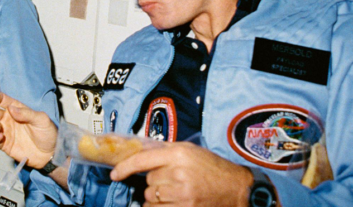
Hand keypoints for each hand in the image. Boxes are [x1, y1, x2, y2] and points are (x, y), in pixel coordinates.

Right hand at [0, 92, 57, 168]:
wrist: (50, 154)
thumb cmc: (49, 134)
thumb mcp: (41, 119)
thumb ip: (27, 113)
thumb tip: (11, 108)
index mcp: (17, 109)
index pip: (2, 99)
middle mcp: (10, 119)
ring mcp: (7, 131)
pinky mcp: (5, 144)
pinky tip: (0, 137)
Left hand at [111, 142, 252, 206]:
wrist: (237, 188)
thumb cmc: (213, 168)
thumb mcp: (190, 150)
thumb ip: (166, 152)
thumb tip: (140, 155)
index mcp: (178, 154)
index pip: (142, 160)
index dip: (124, 168)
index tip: (114, 174)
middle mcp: (178, 172)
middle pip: (148, 181)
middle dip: (156, 183)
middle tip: (173, 181)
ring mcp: (182, 193)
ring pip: (151, 197)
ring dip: (157, 198)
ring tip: (175, 193)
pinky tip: (172, 203)